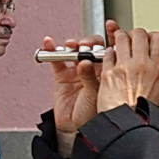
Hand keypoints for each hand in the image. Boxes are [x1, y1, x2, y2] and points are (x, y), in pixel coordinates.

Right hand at [44, 35, 103, 151]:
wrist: (77, 128)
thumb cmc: (93, 115)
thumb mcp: (96, 94)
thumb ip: (90, 78)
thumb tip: (86, 62)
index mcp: (107, 73)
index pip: (109, 52)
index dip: (109, 39)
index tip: (110, 29)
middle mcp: (93, 70)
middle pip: (91, 48)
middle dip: (88, 43)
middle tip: (86, 46)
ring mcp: (77, 71)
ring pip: (75, 51)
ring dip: (73, 45)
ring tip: (72, 47)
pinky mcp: (62, 75)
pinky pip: (56, 59)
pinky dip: (51, 50)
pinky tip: (49, 43)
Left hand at [93, 22, 158, 114]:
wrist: (127, 121)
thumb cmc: (142, 111)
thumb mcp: (158, 89)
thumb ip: (156, 71)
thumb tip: (156, 62)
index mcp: (156, 68)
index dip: (153, 37)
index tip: (150, 40)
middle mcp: (140, 63)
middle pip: (139, 33)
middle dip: (135, 34)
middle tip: (134, 40)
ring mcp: (123, 65)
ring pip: (121, 37)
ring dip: (119, 38)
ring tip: (119, 44)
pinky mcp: (107, 70)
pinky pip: (107, 53)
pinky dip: (108, 53)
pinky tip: (110, 58)